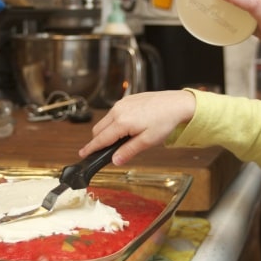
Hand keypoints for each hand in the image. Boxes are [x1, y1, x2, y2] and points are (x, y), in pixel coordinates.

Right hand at [78, 90, 195, 165]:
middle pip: (98, 129)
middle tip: (105, 152)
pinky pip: (113, 113)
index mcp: (122, 122)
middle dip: (99, 141)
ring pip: (105, 121)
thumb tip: (115, 161)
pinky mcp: (127, 100)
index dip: (91, 148)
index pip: (101, 138)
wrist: (177, 104)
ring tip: (121, 140)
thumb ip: (128, 151)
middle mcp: (118, 110)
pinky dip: (114, 122)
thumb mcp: (147, 141)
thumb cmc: (165, 121)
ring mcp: (122, 103)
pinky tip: (127, 128)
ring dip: (107, 131)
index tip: (83, 154)